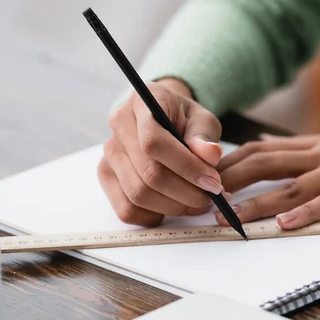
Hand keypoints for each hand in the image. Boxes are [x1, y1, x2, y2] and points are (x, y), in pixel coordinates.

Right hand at [98, 78, 226, 226]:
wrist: (163, 120)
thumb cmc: (184, 120)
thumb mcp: (201, 120)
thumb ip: (204, 137)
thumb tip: (211, 155)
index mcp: (141, 103)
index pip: (154, 142)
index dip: (186, 167)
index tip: (213, 181)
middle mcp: (118, 127)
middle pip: (148, 173)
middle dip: (186, 192)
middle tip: (210, 197)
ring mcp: (109, 154)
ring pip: (138, 195)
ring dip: (174, 206)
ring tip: (197, 203)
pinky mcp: (106, 176)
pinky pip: (126, 209)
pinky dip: (154, 216)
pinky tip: (173, 206)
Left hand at [215, 116, 319, 228]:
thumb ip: (301, 149)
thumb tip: (263, 145)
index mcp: (314, 145)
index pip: (261, 149)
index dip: (231, 161)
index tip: (204, 174)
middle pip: (266, 163)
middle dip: (232, 180)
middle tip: (203, 196)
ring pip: (293, 185)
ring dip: (258, 202)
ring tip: (232, 217)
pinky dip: (307, 212)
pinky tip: (286, 223)